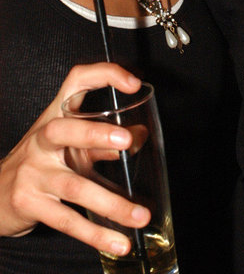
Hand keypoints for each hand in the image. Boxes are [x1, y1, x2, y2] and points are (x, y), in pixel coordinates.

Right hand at [0, 63, 150, 255]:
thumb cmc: (43, 163)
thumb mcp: (71, 146)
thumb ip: (104, 141)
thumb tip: (141, 136)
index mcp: (56, 116)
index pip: (77, 80)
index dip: (105, 75)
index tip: (133, 83)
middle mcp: (42, 139)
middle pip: (65, 130)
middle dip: (95, 134)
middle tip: (128, 141)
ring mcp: (33, 172)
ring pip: (74, 186)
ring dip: (112, 203)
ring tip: (141, 215)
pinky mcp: (30, 203)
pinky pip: (67, 219)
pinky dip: (95, 233)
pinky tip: (117, 241)